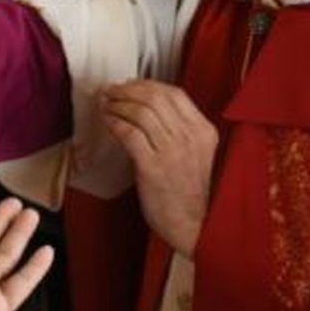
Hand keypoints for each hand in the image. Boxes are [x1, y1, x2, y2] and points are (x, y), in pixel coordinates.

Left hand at [100, 80, 217, 256]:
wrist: (196, 226)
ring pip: (140, 111)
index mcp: (204, 131)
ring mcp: (172, 151)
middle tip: (112, 91)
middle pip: (155, 97)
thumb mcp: (198, 155)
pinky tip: (107, 121)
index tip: (131, 85)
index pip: (175, 93)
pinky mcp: (153, 167)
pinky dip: (115, 122)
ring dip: (118, 103)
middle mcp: (190, 136)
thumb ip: (183, 132)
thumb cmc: (193, 195)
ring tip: (106, 104)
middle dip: (128, 89)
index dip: (147, 84)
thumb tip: (150, 111)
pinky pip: (130, 133)